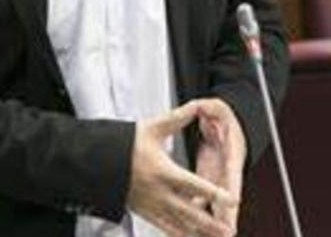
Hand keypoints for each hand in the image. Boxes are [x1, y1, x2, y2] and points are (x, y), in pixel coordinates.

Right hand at [127, 101, 236, 236]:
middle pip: (190, 212)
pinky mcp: (145, 212)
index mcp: (162, 171)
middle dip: (211, 223)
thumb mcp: (152, 128)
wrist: (98, 161)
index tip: (232, 199)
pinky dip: (181, 234)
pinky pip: (166, 227)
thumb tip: (196, 107)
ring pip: (179, 224)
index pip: (195, 185)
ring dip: (200, 232)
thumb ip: (177, 118)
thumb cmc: (124, 144)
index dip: (215, 194)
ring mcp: (151, 205)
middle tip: (229, 230)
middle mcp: (158, 192)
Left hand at [194, 99, 246, 232]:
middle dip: (227, 217)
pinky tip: (192, 232)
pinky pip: (205, 204)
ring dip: (214, 225)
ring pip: (218, 207)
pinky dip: (201, 220)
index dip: (232, 187)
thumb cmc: (224, 119)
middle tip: (227, 233)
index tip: (232, 201)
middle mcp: (228, 171)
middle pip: (229, 198)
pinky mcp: (210, 184)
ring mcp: (220, 180)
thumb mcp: (216, 107)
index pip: (233, 172)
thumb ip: (210, 106)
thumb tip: (203, 104)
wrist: (227, 125)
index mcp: (232, 153)